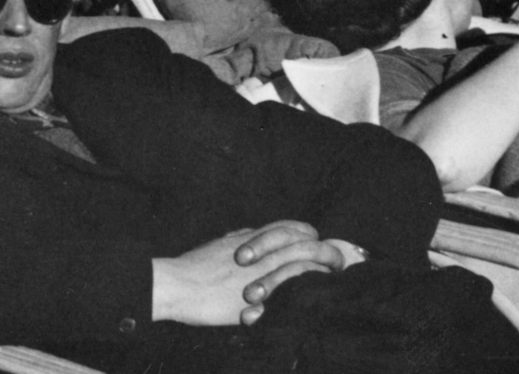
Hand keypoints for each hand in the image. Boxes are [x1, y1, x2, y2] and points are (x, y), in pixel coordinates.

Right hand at [152, 221, 350, 326]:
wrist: (177, 285)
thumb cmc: (192, 269)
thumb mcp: (218, 248)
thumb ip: (238, 242)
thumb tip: (249, 237)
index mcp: (250, 238)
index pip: (289, 227)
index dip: (307, 233)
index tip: (318, 241)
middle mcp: (260, 250)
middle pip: (303, 241)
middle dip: (326, 250)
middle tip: (340, 260)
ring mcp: (262, 270)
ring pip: (303, 261)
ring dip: (324, 267)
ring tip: (338, 273)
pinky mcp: (261, 291)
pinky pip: (293, 283)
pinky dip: (310, 283)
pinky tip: (320, 289)